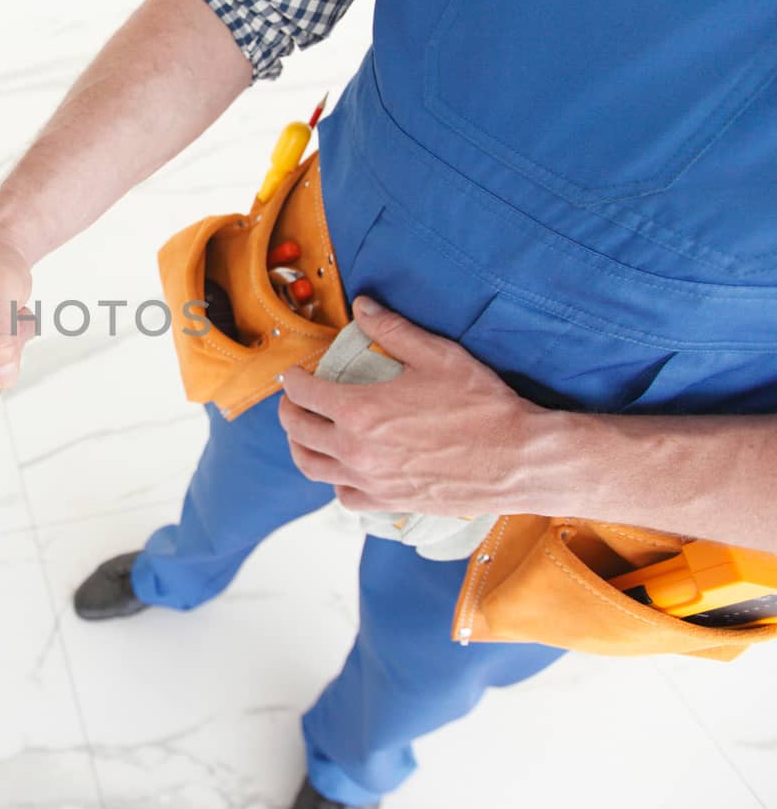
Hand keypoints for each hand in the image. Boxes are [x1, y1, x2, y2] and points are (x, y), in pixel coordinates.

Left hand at [276, 296, 559, 517]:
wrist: (519, 460)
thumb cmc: (482, 407)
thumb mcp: (438, 355)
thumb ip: (392, 329)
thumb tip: (362, 305)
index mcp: (359, 411)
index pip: (303, 391)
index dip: (292, 378)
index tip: (292, 373)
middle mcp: (356, 450)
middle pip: (297, 430)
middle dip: (289, 409)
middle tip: (294, 399)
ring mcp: (371, 480)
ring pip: (312, 467)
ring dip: (301, 447)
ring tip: (305, 434)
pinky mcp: (390, 503)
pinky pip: (345, 496)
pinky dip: (336, 481)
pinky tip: (344, 469)